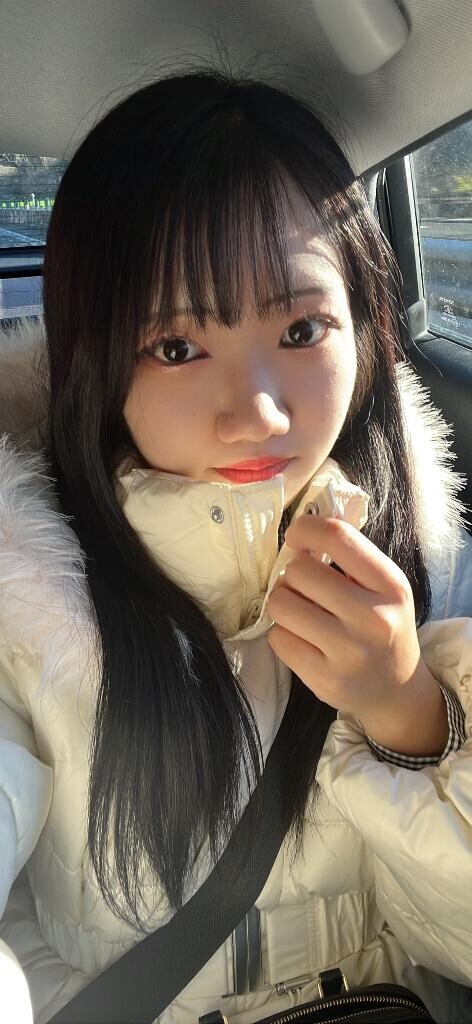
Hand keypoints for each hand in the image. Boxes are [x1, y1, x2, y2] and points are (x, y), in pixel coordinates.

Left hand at [267, 516, 448, 754]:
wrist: (397, 689)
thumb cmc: (382, 625)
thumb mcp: (383, 586)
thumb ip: (349, 556)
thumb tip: (303, 528)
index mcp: (391, 586)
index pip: (338, 538)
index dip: (306, 529)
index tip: (298, 537)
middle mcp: (373, 619)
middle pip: (299, 571)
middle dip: (292, 574)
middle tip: (304, 587)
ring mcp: (349, 653)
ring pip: (281, 604)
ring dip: (283, 602)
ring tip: (300, 610)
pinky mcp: (325, 680)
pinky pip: (277, 638)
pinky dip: (282, 633)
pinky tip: (302, 638)